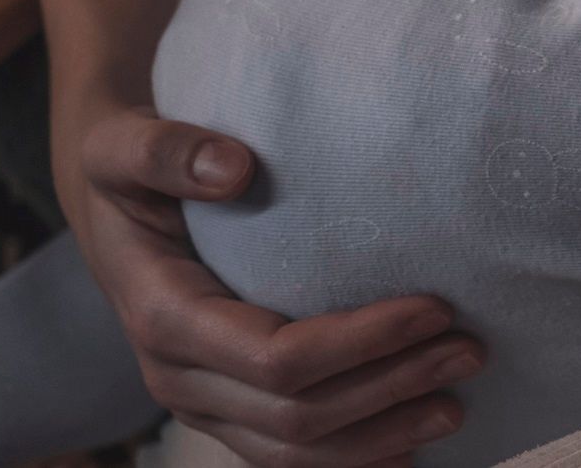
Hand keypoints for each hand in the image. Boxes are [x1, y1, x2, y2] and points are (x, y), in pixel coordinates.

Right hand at [66, 102, 482, 467]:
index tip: (436, 308)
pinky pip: (287, 458)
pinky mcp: (224, 412)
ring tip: (456, 406)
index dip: (362, 343)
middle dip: (392, 389)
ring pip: (295, 453)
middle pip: (297, 416)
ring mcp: (201, 404)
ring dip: (382, 435)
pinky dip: (351, 460)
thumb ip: (166, 150)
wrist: (110, 214)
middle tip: (471, 352)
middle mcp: (177, 378)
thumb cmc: (129, 173)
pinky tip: (408, 449)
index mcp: (163, 318)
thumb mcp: (123, 145)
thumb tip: (232, 167)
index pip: (276, 358)